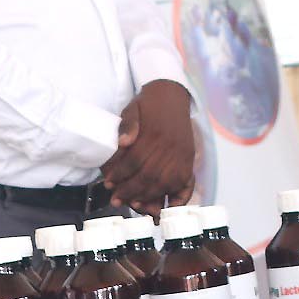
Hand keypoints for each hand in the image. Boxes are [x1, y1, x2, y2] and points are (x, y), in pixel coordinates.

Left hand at [103, 79, 196, 212]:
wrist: (172, 95)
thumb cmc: (148, 104)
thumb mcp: (132, 108)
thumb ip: (126, 124)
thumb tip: (123, 142)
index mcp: (154, 133)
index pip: (134, 161)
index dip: (120, 175)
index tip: (109, 183)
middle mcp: (170, 146)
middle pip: (148, 176)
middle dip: (130, 191)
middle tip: (116, 199)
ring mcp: (182, 155)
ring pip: (164, 183)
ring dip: (147, 197)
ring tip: (133, 203)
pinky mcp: (189, 159)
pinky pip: (183, 184)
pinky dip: (172, 196)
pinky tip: (160, 203)